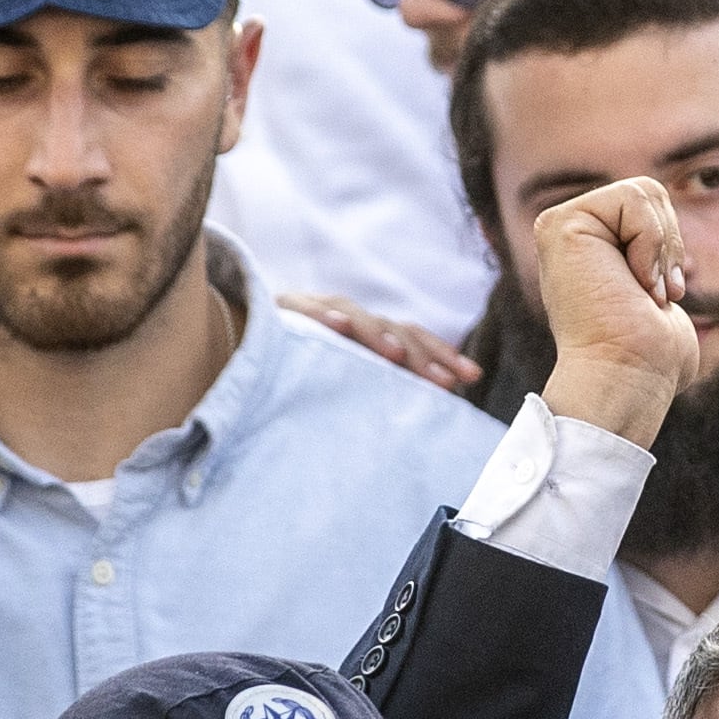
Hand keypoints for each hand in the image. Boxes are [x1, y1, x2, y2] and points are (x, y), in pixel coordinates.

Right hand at [278, 288, 481, 393]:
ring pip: (356, 316)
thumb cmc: (307, 376)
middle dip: (422, 355)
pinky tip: (337, 326)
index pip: (415, 340)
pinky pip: (305, 310)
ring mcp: (320, 309)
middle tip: (444, 381)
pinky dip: (323, 316)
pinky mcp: (285, 310)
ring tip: (395, 355)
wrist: (247, 349)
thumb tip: (438, 409)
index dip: (443, 356)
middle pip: (395, 329)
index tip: (471, 377)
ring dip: (378, 334)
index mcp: (372, 336)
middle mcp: (352, 319)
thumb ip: (387, 388)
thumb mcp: (352, 385)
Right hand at [526, 176, 698, 448]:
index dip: (670, 247)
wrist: (627, 377)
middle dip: (669, 243)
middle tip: (654, 294)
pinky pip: (633, 198)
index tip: (660, 297)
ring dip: (661, 248)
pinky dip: (650, 242)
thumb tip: (655, 280)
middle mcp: (569, 235)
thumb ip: (650, 269)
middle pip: (649, 190)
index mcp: (590, 248)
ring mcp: (560, 227)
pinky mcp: (559, 225)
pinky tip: (635, 282)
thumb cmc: (650, 356)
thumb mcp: (656, 298)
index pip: (651, 205)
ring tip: (644, 290)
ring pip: (644, 190)